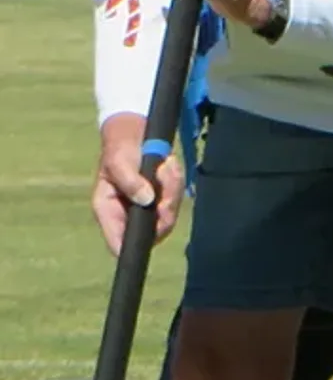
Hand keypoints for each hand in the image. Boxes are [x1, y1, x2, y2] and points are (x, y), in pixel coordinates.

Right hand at [92, 112, 184, 253]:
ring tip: (165, 164)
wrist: (135, 134)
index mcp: (108, 210)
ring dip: (172, 187)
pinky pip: (176, 197)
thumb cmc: (120, 150)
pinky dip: (176, 180)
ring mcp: (148, 209)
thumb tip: (146, 200)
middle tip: (165, 175)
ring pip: (169, 213)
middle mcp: (128, 215)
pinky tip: (169, 163)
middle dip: (166, 206)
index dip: (134, 244)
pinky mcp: (162, 199)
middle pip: (154, 230)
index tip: (152, 227)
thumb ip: (129, 182)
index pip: (118, 242)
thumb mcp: (119, 162)